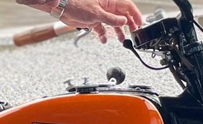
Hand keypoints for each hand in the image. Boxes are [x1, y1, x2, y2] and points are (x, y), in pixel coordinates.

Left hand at [23, 0, 144, 43]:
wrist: (62, 7)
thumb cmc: (77, 4)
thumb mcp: (97, 13)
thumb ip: (112, 19)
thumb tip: (123, 22)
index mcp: (110, 1)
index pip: (128, 7)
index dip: (135, 15)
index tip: (140, 24)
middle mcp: (107, 7)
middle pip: (122, 16)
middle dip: (128, 25)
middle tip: (133, 33)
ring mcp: (100, 14)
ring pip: (113, 23)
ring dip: (117, 32)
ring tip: (122, 40)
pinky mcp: (93, 20)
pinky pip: (102, 28)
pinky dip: (103, 34)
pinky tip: (104, 39)